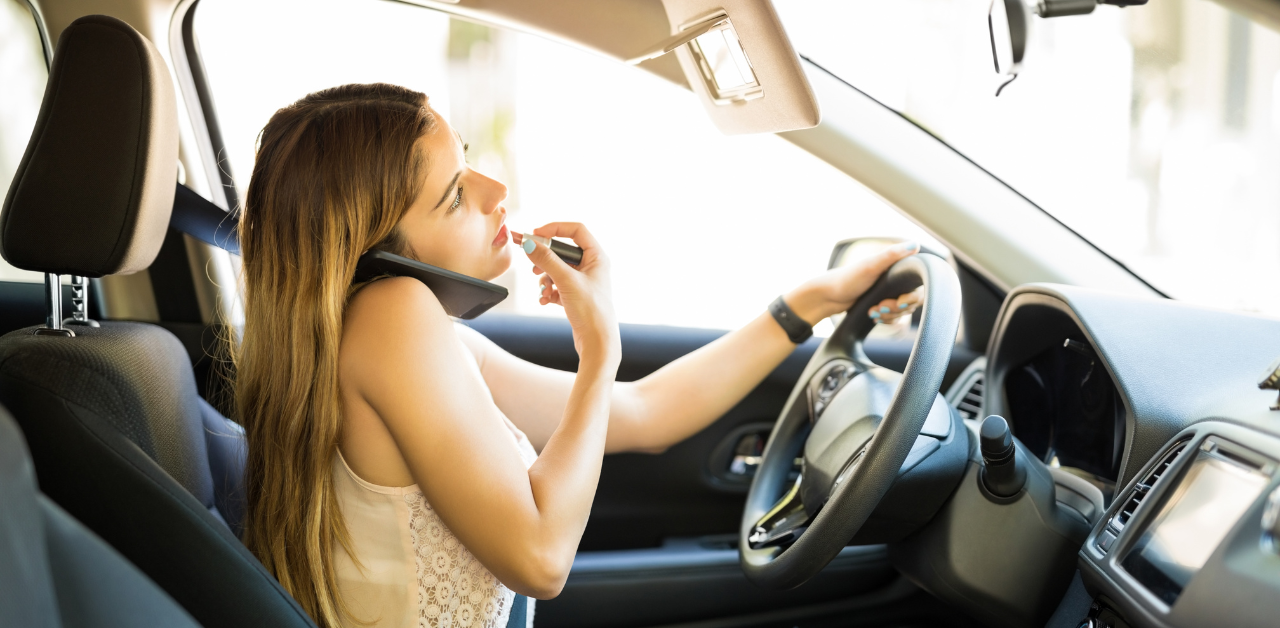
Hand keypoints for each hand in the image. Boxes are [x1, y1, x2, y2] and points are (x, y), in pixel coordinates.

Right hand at [526, 222, 620, 362]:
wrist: (597, 343)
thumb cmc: (591, 311)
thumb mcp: (566, 281)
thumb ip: (546, 260)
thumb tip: (528, 243)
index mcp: (597, 257)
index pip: (576, 230)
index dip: (555, 229)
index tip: (535, 234)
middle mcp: (592, 267)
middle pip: (562, 251)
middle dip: (545, 260)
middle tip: (533, 266)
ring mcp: (583, 282)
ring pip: (556, 269)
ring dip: (545, 279)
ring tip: (544, 290)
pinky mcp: (575, 296)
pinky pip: (556, 285)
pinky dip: (548, 291)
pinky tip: (545, 300)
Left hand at [783, 241, 920, 323]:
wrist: (827, 297)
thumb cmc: (847, 279)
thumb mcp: (870, 266)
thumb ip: (892, 255)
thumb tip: (915, 244)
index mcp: (896, 268)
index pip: (918, 287)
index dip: (911, 298)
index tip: (899, 302)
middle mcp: (896, 280)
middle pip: (911, 303)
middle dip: (896, 309)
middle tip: (879, 307)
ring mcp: (889, 293)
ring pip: (902, 312)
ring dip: (889, 316)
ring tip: (872, 312)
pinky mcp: (882, 304)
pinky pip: (894, 318)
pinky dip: (885, 320)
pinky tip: (873, 316)